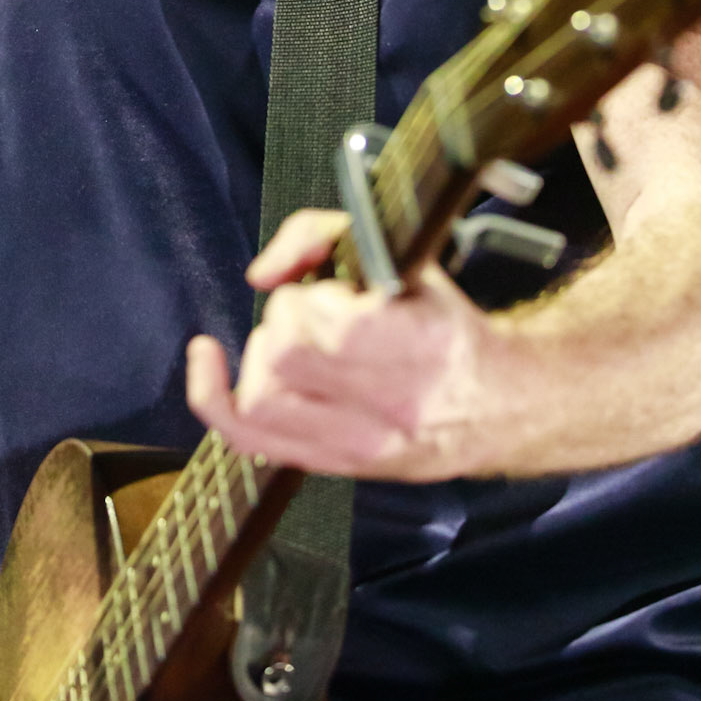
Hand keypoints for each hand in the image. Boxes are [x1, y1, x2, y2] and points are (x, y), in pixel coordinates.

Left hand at [185, 210, 500, 481]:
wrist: (494, 404)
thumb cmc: (443, 325)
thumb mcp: (404, 256)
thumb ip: (322, 234)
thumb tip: (262, 273)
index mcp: (424, 347)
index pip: (333, 330)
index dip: (314, 298)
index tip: (331, 291)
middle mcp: (394, 408)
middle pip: (284, 360)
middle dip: (283, 319)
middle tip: (311, 311)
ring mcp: (362, 447)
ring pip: (259, 402)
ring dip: (259, 357)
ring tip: (291, 342)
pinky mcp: (333, 465)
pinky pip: (247, 440)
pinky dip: (212, 396)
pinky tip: (207, 359)